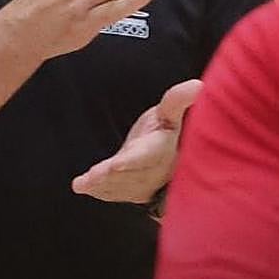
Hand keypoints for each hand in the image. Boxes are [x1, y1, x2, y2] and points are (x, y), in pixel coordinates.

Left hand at [71, 78, 202, 204]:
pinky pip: (112, 193)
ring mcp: (140, 184)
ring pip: (119, 187)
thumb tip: (199, 85)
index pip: (146, 156)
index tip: (117, 163)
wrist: (170, 160)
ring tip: (82, 184)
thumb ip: (178, 100)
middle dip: (110, 177)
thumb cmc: (165, 131)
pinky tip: (80, 187)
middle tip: (91, 177)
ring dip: (100, 186)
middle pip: (129, 176)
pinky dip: (97, 191)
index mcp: (160, 150)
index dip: (132, 161)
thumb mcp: (170, 114)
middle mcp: (151, 171)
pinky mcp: (129, 192)